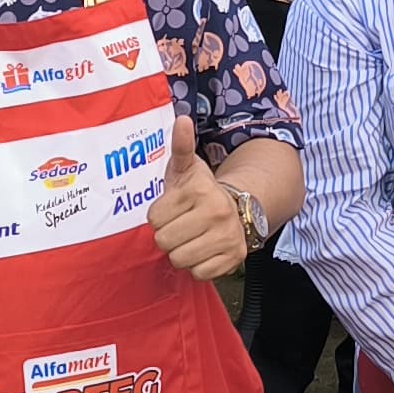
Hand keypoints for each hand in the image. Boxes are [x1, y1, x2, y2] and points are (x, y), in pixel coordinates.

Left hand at [144, 118, 244, 281]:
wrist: (238, 208)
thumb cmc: (200, 190)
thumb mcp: (187, 167)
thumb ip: (181, 145)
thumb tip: (182, 119)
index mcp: (199, 190)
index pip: (155, 219)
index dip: (159, 216)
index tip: (171, 210)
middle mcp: (216, 213)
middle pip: (165, 242)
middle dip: (167, 236)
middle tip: (179, 227)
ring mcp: (227, 237)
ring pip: (180, 259)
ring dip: (180, 253)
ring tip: (190, 239)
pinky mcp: (235, 258)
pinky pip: (199, 273)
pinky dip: (197, 266)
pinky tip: (203, 250)